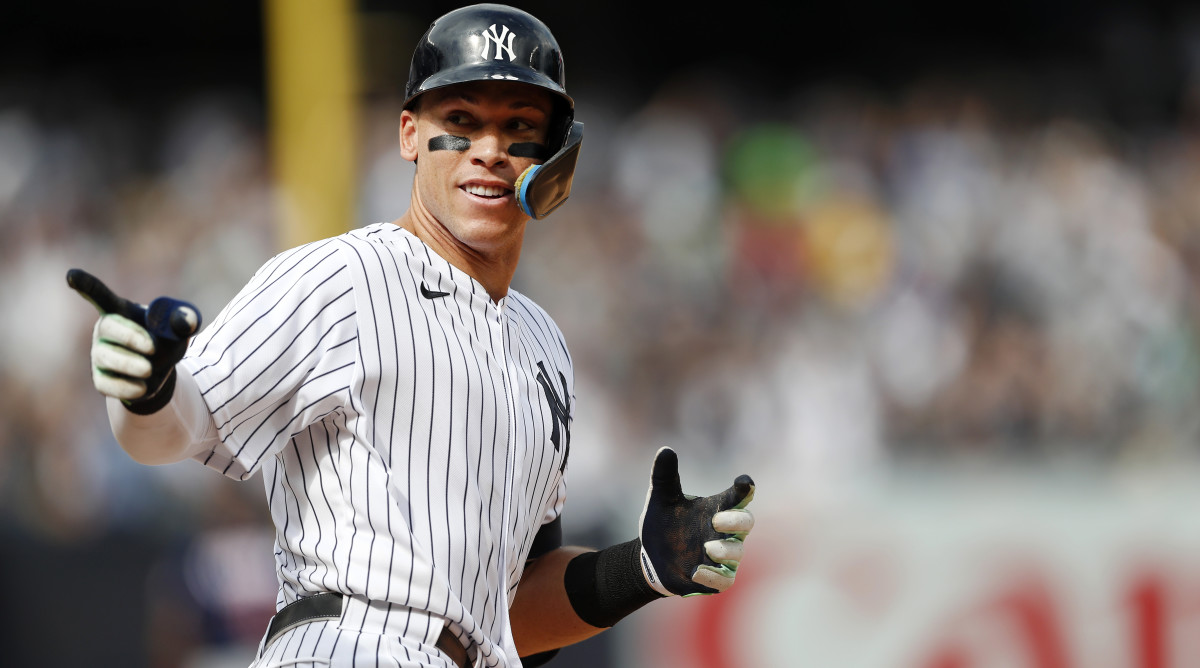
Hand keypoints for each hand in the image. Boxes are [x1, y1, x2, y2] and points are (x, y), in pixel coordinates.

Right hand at [67, 269, 201, 414]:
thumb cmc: (165, 342)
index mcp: (121, 311)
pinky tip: (143, 387)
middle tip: (153, 348)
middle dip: (130, 337)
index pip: (100, 295)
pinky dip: (126, 387)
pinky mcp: (101, 380)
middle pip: (107, 327)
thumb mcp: (179, 329)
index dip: (86, 285)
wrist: (160, 374)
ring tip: (149, 369)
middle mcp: (104, 331)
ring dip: (130, 364)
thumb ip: (184, 320)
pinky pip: (107, 384)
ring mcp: (99, 355)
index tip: (71, 275)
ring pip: (106, 357)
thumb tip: (188, 321)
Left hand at [637, 447, 755, 595]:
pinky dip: (713, 576)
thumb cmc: (662, 524)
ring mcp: (722, 556)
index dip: (744, 488)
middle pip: (746, 522)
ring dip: (724, 550)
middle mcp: (723, 531)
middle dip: (737, 520)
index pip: (737, 496)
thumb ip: (664, 476)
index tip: (745, 481)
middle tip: (716, 520)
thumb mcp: (660, 499)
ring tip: (706, 548)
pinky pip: (724, 580)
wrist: (649, 558)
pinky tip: (697, 571)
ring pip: (736, 552)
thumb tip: (665, 450)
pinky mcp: (715, 578)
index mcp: (715, 509)